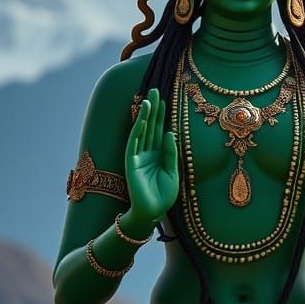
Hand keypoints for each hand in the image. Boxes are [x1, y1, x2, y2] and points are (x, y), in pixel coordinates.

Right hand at [125, 88, 178, 225]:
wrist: (152, 213)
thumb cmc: (163, 195)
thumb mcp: (173, 172)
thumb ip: (171, 153)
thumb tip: (170, 132)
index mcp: (158, 155)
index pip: (160, 130)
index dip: (162, 115)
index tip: (165, 99)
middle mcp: (147, 152)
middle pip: (151, 126)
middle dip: (153, 109)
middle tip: (155, 90)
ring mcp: (138, 156)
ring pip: (142, 131)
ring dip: (145, 115)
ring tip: (149, 99)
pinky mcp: (131, 162)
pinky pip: (135, 142)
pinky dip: (138, 129)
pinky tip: (143, 118)